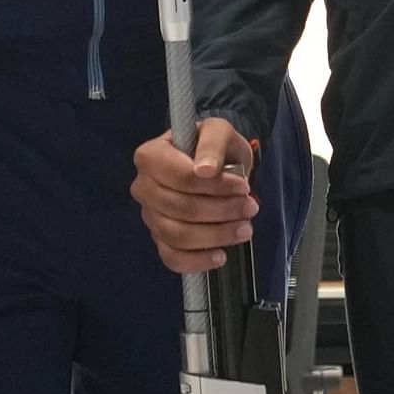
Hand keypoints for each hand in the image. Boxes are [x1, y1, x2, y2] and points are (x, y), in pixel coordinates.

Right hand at [132, 117, 258, 273]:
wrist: (213, 166)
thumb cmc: (213, 147)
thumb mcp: (219, 132)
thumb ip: (212, 144)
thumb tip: (204, 170)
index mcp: (150, 156)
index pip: (178, 178)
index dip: (213, 186)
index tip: (243, 186)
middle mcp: (143, 187)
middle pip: (179, 208)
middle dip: (221, 211)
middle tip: (251, 207)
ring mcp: (149, 215)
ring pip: (178, 235)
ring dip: (216, 235)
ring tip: (245, 228)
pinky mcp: (159, 239)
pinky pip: (172, 258)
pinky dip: (197, 261)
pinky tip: (220, 256)